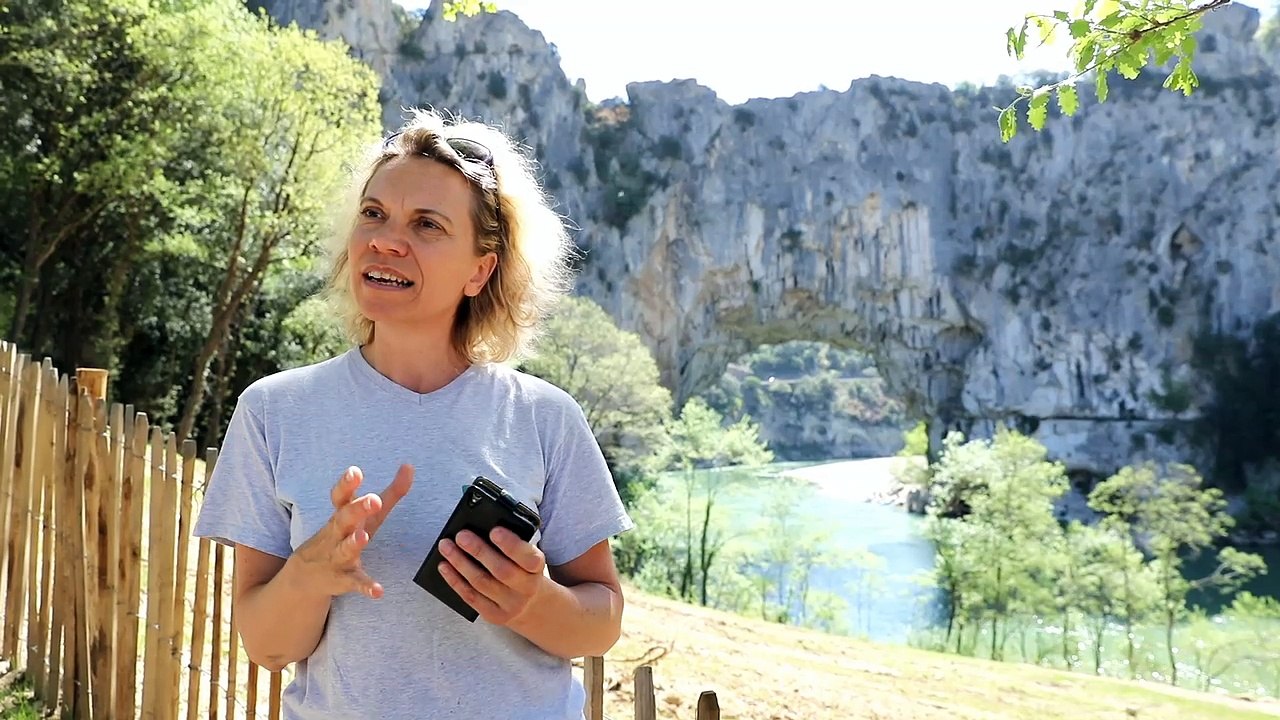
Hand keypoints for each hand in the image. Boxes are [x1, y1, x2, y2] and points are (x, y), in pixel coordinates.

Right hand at [291, 464, 413, 599]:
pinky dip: (366, 586)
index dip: (346, 483)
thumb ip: (391, 491)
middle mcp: (337, 533)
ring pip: (345, 549)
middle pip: (343, 518)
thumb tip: (409, 466)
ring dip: (354, 542)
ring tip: (363, 536)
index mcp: (342, 514)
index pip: (341, 496)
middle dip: (357, 508)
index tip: (355, 471)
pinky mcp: (344, 578)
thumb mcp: (366, 514)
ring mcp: (338, 556)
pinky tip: (378, 591)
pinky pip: (355, 582)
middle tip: (373, 499)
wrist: (307, 574)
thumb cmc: (344, 534)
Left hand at [438, 527, 547, 624]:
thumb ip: (511, 545)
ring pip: (482, 583)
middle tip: (461, 535)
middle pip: (501, 570)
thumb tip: (479, 531)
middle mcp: (527, 589)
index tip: (494, 530)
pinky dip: (455, 580)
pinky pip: (471, 597)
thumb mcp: (525, 557)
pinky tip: (444, 566)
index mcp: (537, 569)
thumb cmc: (522, 571)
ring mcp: (510, 605)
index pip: (529, 558)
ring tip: (446, 547)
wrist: (530, 604)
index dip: (511, 545)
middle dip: (479, 551)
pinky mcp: (494, 615)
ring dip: (460, 563)